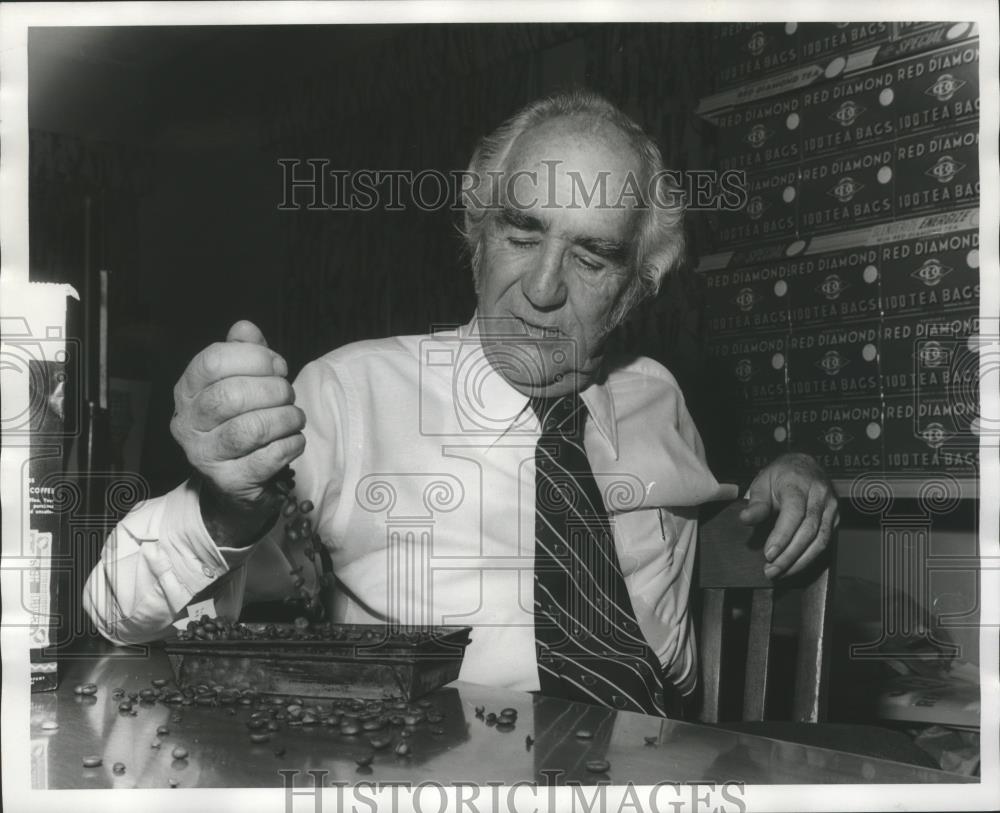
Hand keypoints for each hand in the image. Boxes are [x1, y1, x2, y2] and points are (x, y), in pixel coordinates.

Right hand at [170, 321, 305, 541]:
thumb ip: (244, 352)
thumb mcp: (239, 381)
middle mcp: (188, 423)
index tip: (278, 365)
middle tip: (288, 395)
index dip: (254, 358)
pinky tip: (294, 439)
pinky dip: (290, 444)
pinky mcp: (230, 481)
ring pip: (251, 429)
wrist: (234, 480)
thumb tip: (245, 328)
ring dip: (286, 418)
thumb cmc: (239, 420)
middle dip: (273, 390)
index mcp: (187, 391)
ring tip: (295, 417)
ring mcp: (205, 455)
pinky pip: (268, 458)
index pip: (212, 362)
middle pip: (231, 396)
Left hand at [738, 452, 837, 579]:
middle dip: (789, 555)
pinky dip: (810, 557)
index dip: (782, 536)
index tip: (769, 554)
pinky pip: (825, 542)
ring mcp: (831, 507)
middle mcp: (819, 496)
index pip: (794, 513)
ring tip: (781, 572)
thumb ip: (756, 503)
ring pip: (820, 540)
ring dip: (800, 561)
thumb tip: (746, 519)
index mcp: (799, 484)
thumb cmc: (781, 475)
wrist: (804, 466)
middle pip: (808, 531)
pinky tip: (795, 566)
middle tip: (771, 570)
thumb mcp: (762, 482)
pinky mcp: (835, 518)